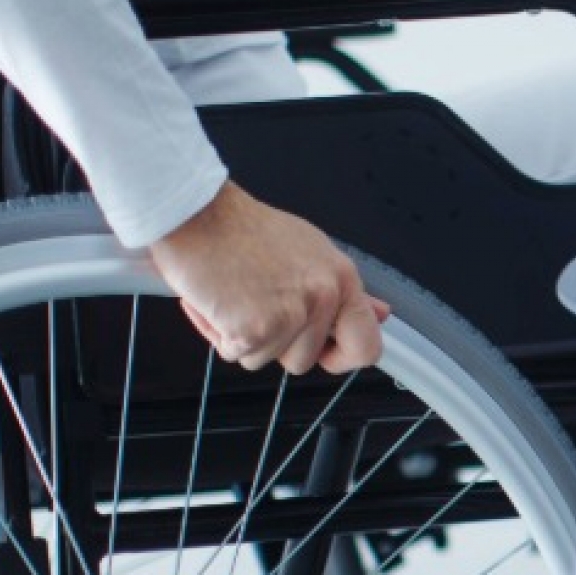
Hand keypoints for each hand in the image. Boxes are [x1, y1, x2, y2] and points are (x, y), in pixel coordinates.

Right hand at [145, 182, 388, 374]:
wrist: (196, 214)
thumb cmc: (240, 229)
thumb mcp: (308, 252)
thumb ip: (341, 290)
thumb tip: (379, 314)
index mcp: (342, 277)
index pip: (367, 345)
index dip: (343, 357)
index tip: (325, 352)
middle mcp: (324, 295)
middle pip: (306, 360)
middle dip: (277, 346)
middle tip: (258, 310)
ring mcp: (293, 314)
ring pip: (266, 360)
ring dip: (244, 338)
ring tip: (234, 297)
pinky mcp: (258, 328)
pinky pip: (236, 354)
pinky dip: (218, 333)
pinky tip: (215, 300)